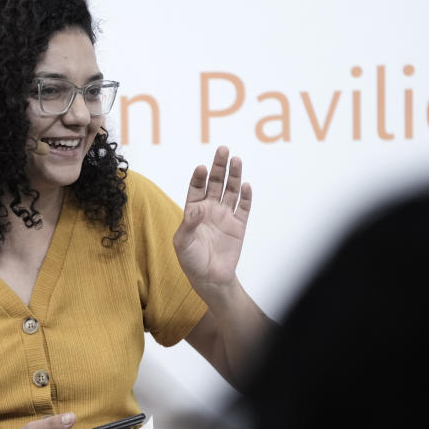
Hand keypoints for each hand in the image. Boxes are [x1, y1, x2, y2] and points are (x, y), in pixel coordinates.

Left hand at [173, 146, 251, 296]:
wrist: (210, 278)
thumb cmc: (191, 260)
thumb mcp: (182, 242)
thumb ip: (188, 224)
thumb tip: (197, 209)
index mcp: (193, 210)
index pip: (196, 188)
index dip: (199, 177)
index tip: (201, 168)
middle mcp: (210, 209)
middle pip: (216, 182)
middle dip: (219, 166)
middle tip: (223, 149)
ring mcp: (225, 216)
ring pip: (231, 191)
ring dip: (234, 175)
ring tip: (236, 160)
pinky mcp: (239, 225)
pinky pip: (244, 208)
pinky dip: (246, 196)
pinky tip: (246, 185)